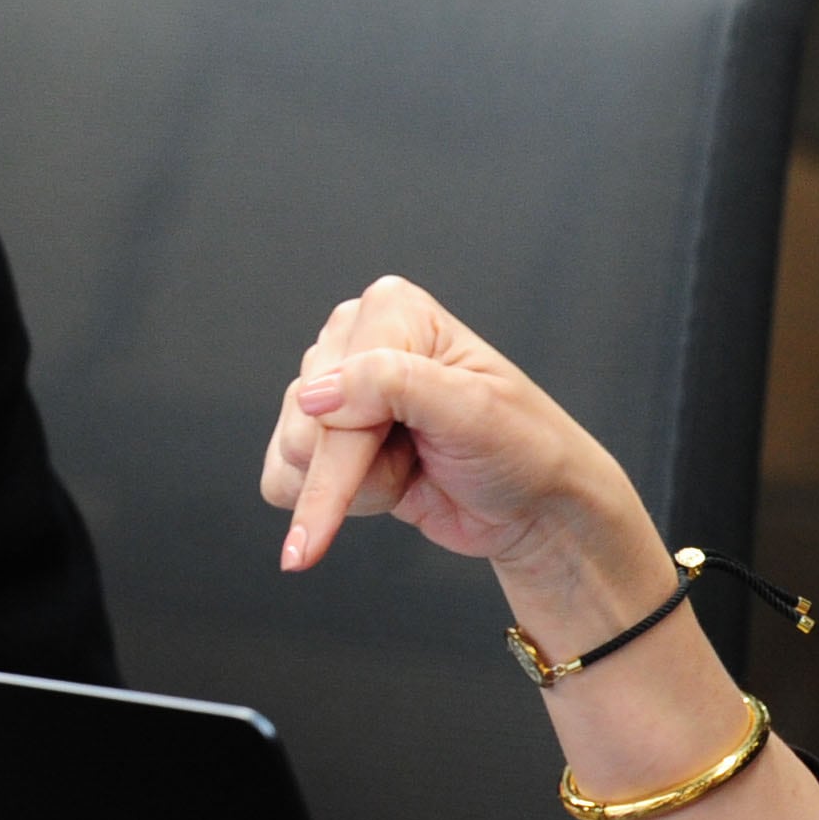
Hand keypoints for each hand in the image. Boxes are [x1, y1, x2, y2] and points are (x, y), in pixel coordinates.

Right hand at [259, 276, 650, 593]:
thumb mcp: (473, 408)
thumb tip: (313, 393)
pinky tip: (384, 487)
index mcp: (393, 311)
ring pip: (291, 456)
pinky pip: (282, 481)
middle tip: (423, 454)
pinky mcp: (327, 445)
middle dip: (362, 464)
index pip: (337, 382)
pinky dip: (324, 506)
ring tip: (411, 466)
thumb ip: (393, 385)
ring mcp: (338, 395)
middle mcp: (355, 343)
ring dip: (354, 486)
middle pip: (303, 421)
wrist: (536, 508)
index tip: (412, 450)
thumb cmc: (523, 448)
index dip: (365, 433)